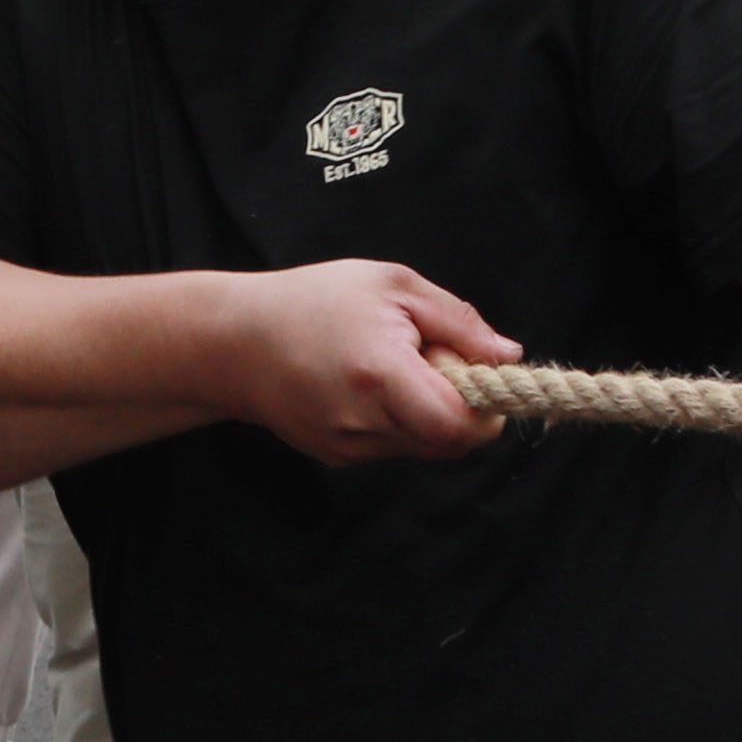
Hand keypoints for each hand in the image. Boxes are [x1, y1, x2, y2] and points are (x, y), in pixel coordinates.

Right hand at [217, 259, 518, 464]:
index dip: (486, 408)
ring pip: (422, 445)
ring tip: (392, 367)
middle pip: (448, 442)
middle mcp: (363, 422)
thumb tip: (508, 355)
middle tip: (434, 360)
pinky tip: (366, 385)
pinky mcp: (336, 456)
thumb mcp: (394, 285)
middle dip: (459, 408)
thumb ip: (458, 322)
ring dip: (427, 413)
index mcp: (381, 374)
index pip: (460, 424)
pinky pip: (391, 446)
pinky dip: (397, 420)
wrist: (233, 341)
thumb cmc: (314, 299)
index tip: (482, 375)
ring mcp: (347, 447)